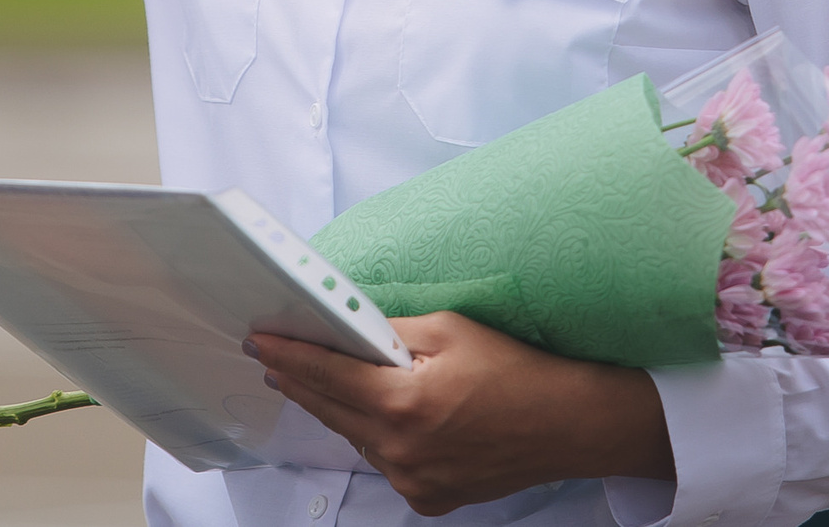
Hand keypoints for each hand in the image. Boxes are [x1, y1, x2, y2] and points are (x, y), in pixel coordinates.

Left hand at [249, 312, 671, 516]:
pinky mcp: (429, 498)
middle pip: (333, 412)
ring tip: (321, 381)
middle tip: (275, 358)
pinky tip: (381, 417)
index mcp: (403, 403)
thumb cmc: (516, 370)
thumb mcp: (450, 330)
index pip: (327, 376)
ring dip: (340, 411)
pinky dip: (378, 438)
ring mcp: (414, 481)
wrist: (568, 424)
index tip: (260, 341)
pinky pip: (387, 462)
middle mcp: (402, 450)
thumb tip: (348, 331)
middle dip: (303, 381)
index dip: (289, 355)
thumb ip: (390, 333)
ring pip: (358, 439)